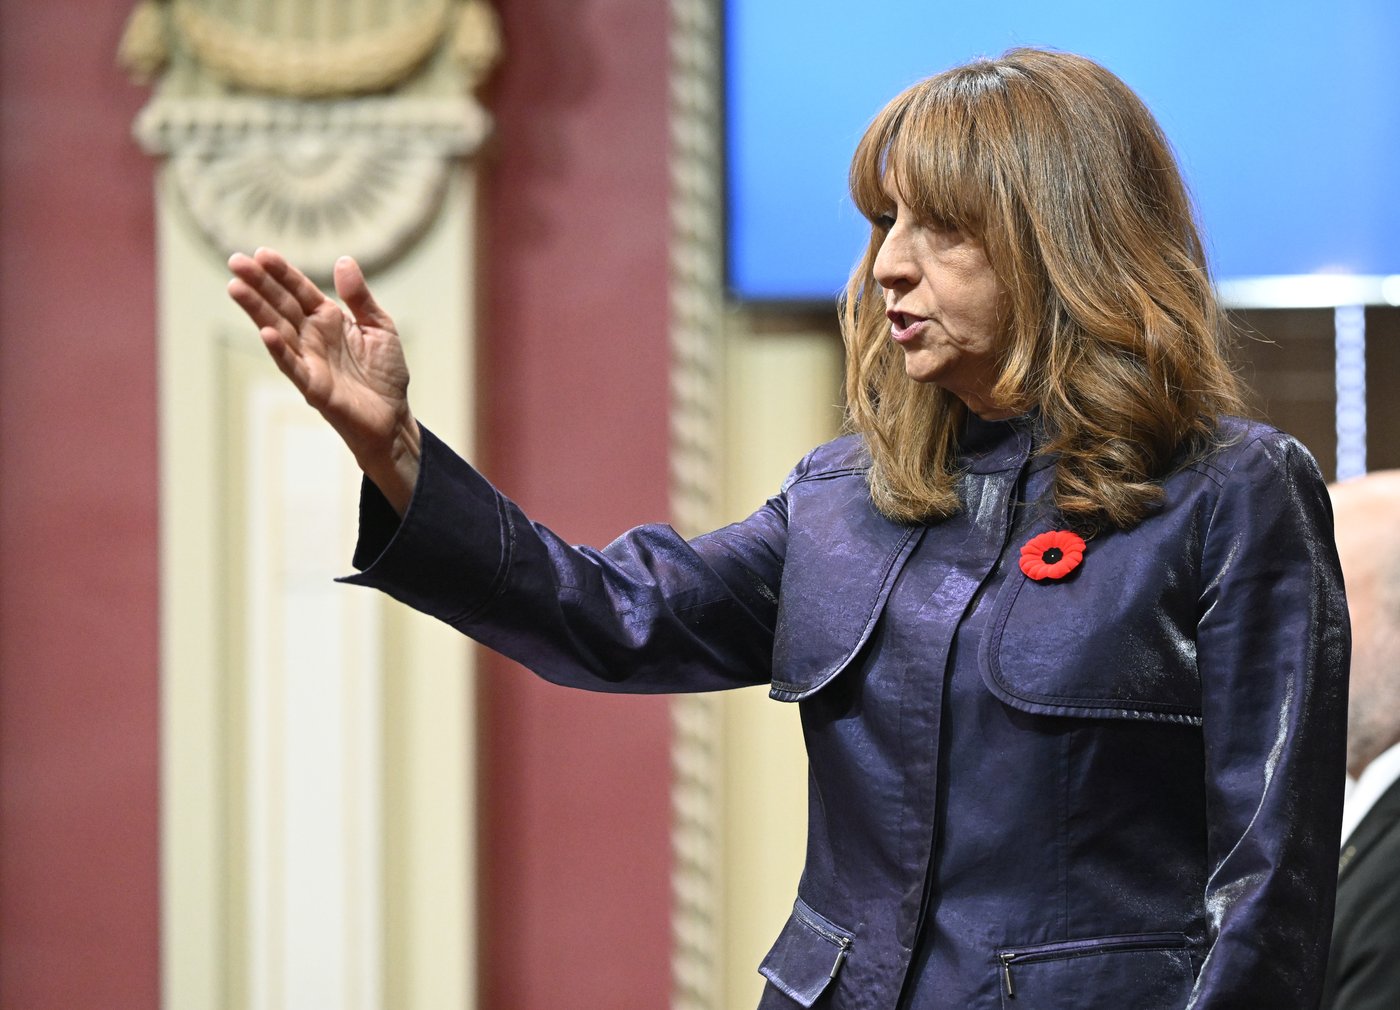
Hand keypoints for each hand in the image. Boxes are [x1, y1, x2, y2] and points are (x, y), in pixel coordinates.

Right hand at [227, 249, 419, 512]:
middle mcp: (313, 337)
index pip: (299, 290)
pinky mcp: (313, 386)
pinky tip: (265, 333)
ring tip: (236, 287)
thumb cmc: (385, 374)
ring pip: (278, 330)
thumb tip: (343, 260)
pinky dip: (279, 350)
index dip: (282, 272)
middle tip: (235, 261)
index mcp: (328, 319)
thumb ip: (360, 297)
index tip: (261, 252)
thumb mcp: (380, 327)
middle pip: (281, 305)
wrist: (393, 417)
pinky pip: (292, 366)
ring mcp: (310, 360)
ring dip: (257, 310)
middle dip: (259, 283)